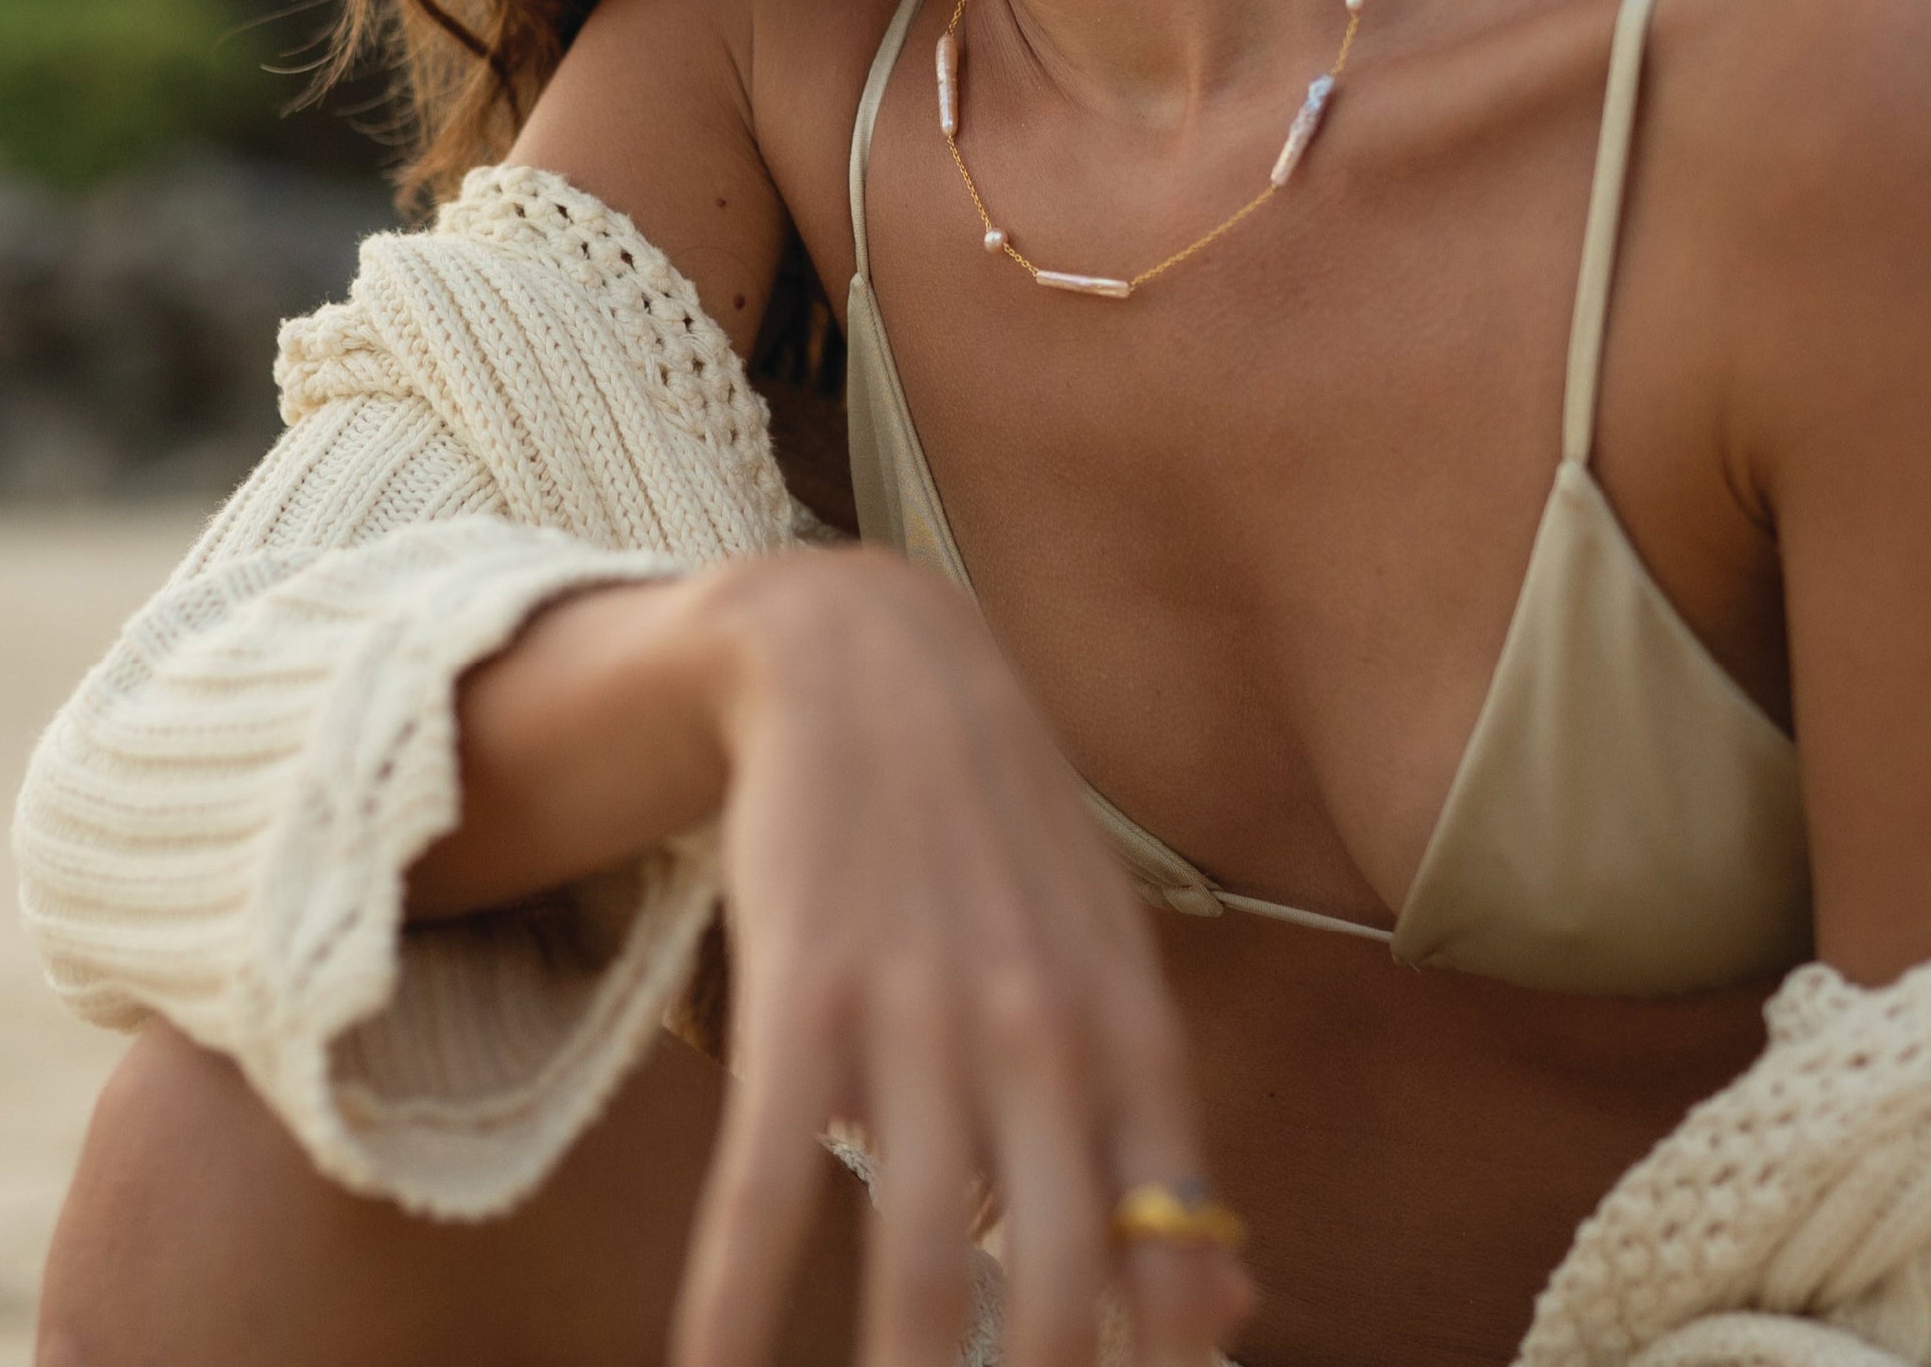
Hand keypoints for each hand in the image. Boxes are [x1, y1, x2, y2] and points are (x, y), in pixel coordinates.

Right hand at [677, 547, 1252, 1366]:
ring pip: (926, 1260)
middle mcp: (1045, 1032)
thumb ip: (1162, 1137)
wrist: (874, 663)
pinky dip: (736, 1302)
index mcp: (1134, 1030)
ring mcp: (923, 1011)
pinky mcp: (803, 991)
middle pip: (1062, 1288)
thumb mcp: (1111, 961)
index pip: (1173, 1252)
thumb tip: (1229, 1318)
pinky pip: (772, 1181)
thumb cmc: (1005, 838)